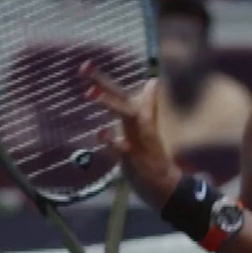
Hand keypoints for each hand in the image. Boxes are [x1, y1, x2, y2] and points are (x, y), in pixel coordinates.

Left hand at [80, 62, 178, 207]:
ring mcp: (138, 141)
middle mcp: (140, 126)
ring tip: (90, 93)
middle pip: (122, 98)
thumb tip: (152, 82)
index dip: (103, 80)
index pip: (123, 93)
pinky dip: (111, 140)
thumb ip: (149, 107)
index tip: (85, 64)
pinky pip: (121, 148)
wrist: (167, 188)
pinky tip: (100, 132)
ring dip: (110, 103)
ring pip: (126, 116)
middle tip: (85, 66)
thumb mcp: (150, 130)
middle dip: (103, 82)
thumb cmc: (154, 159)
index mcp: (141, 119)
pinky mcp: (134, 159)